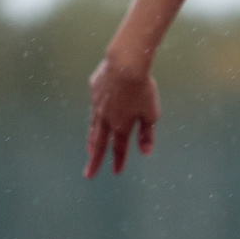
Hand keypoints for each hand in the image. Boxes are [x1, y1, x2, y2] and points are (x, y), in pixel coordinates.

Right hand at [85, 58, 159, 176]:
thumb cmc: (142, 89)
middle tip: (89, 174)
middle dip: (95, 160)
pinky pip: (94, 103)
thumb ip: (147, 133)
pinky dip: (95, 113)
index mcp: (121, 125)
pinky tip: (96, 113)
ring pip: (93, 126)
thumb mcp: (150, 114)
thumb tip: (146, 153)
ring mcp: (97, 103)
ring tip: (90, 149)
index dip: (118, 161)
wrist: (125, 63)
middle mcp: (106, 118)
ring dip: (92, 140)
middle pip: (99, 144)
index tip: (116, 172)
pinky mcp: (94, 88)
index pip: (119, 149)